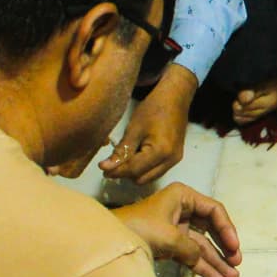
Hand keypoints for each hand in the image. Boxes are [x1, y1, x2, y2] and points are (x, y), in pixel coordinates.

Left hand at [103, 65, 197, 183]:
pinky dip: (144, 168)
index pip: (134, 170)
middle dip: (126, 173)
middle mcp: (171, 160)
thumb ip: (121, 151)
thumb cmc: (154, 109)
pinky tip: (137, 155)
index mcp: (161, 152)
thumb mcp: (134, 129)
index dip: (116, 171)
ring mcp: (175, 160)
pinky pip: (156, 171)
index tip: (102, 168)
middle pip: (141, 179)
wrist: (175, 98)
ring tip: (126, 157)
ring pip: (149, 178)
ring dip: (135, 172)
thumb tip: (106, 168)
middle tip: (113, 161)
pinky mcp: (175, 158)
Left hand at [111, 182, 242, 276]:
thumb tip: (200, 259)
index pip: (214, 210)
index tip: (234, 247)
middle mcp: (182, 209)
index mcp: (183, 196)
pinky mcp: (168, 245)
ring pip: (202, 245)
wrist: (106, 243)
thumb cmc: (138, 229)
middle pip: (211, 229)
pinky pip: (190, 255)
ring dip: (216, 261)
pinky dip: (202, 267)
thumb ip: (192, 249)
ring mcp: (175, 229)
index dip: (227, 229)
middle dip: (224, 248)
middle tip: (237, 264)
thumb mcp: (170, 236)